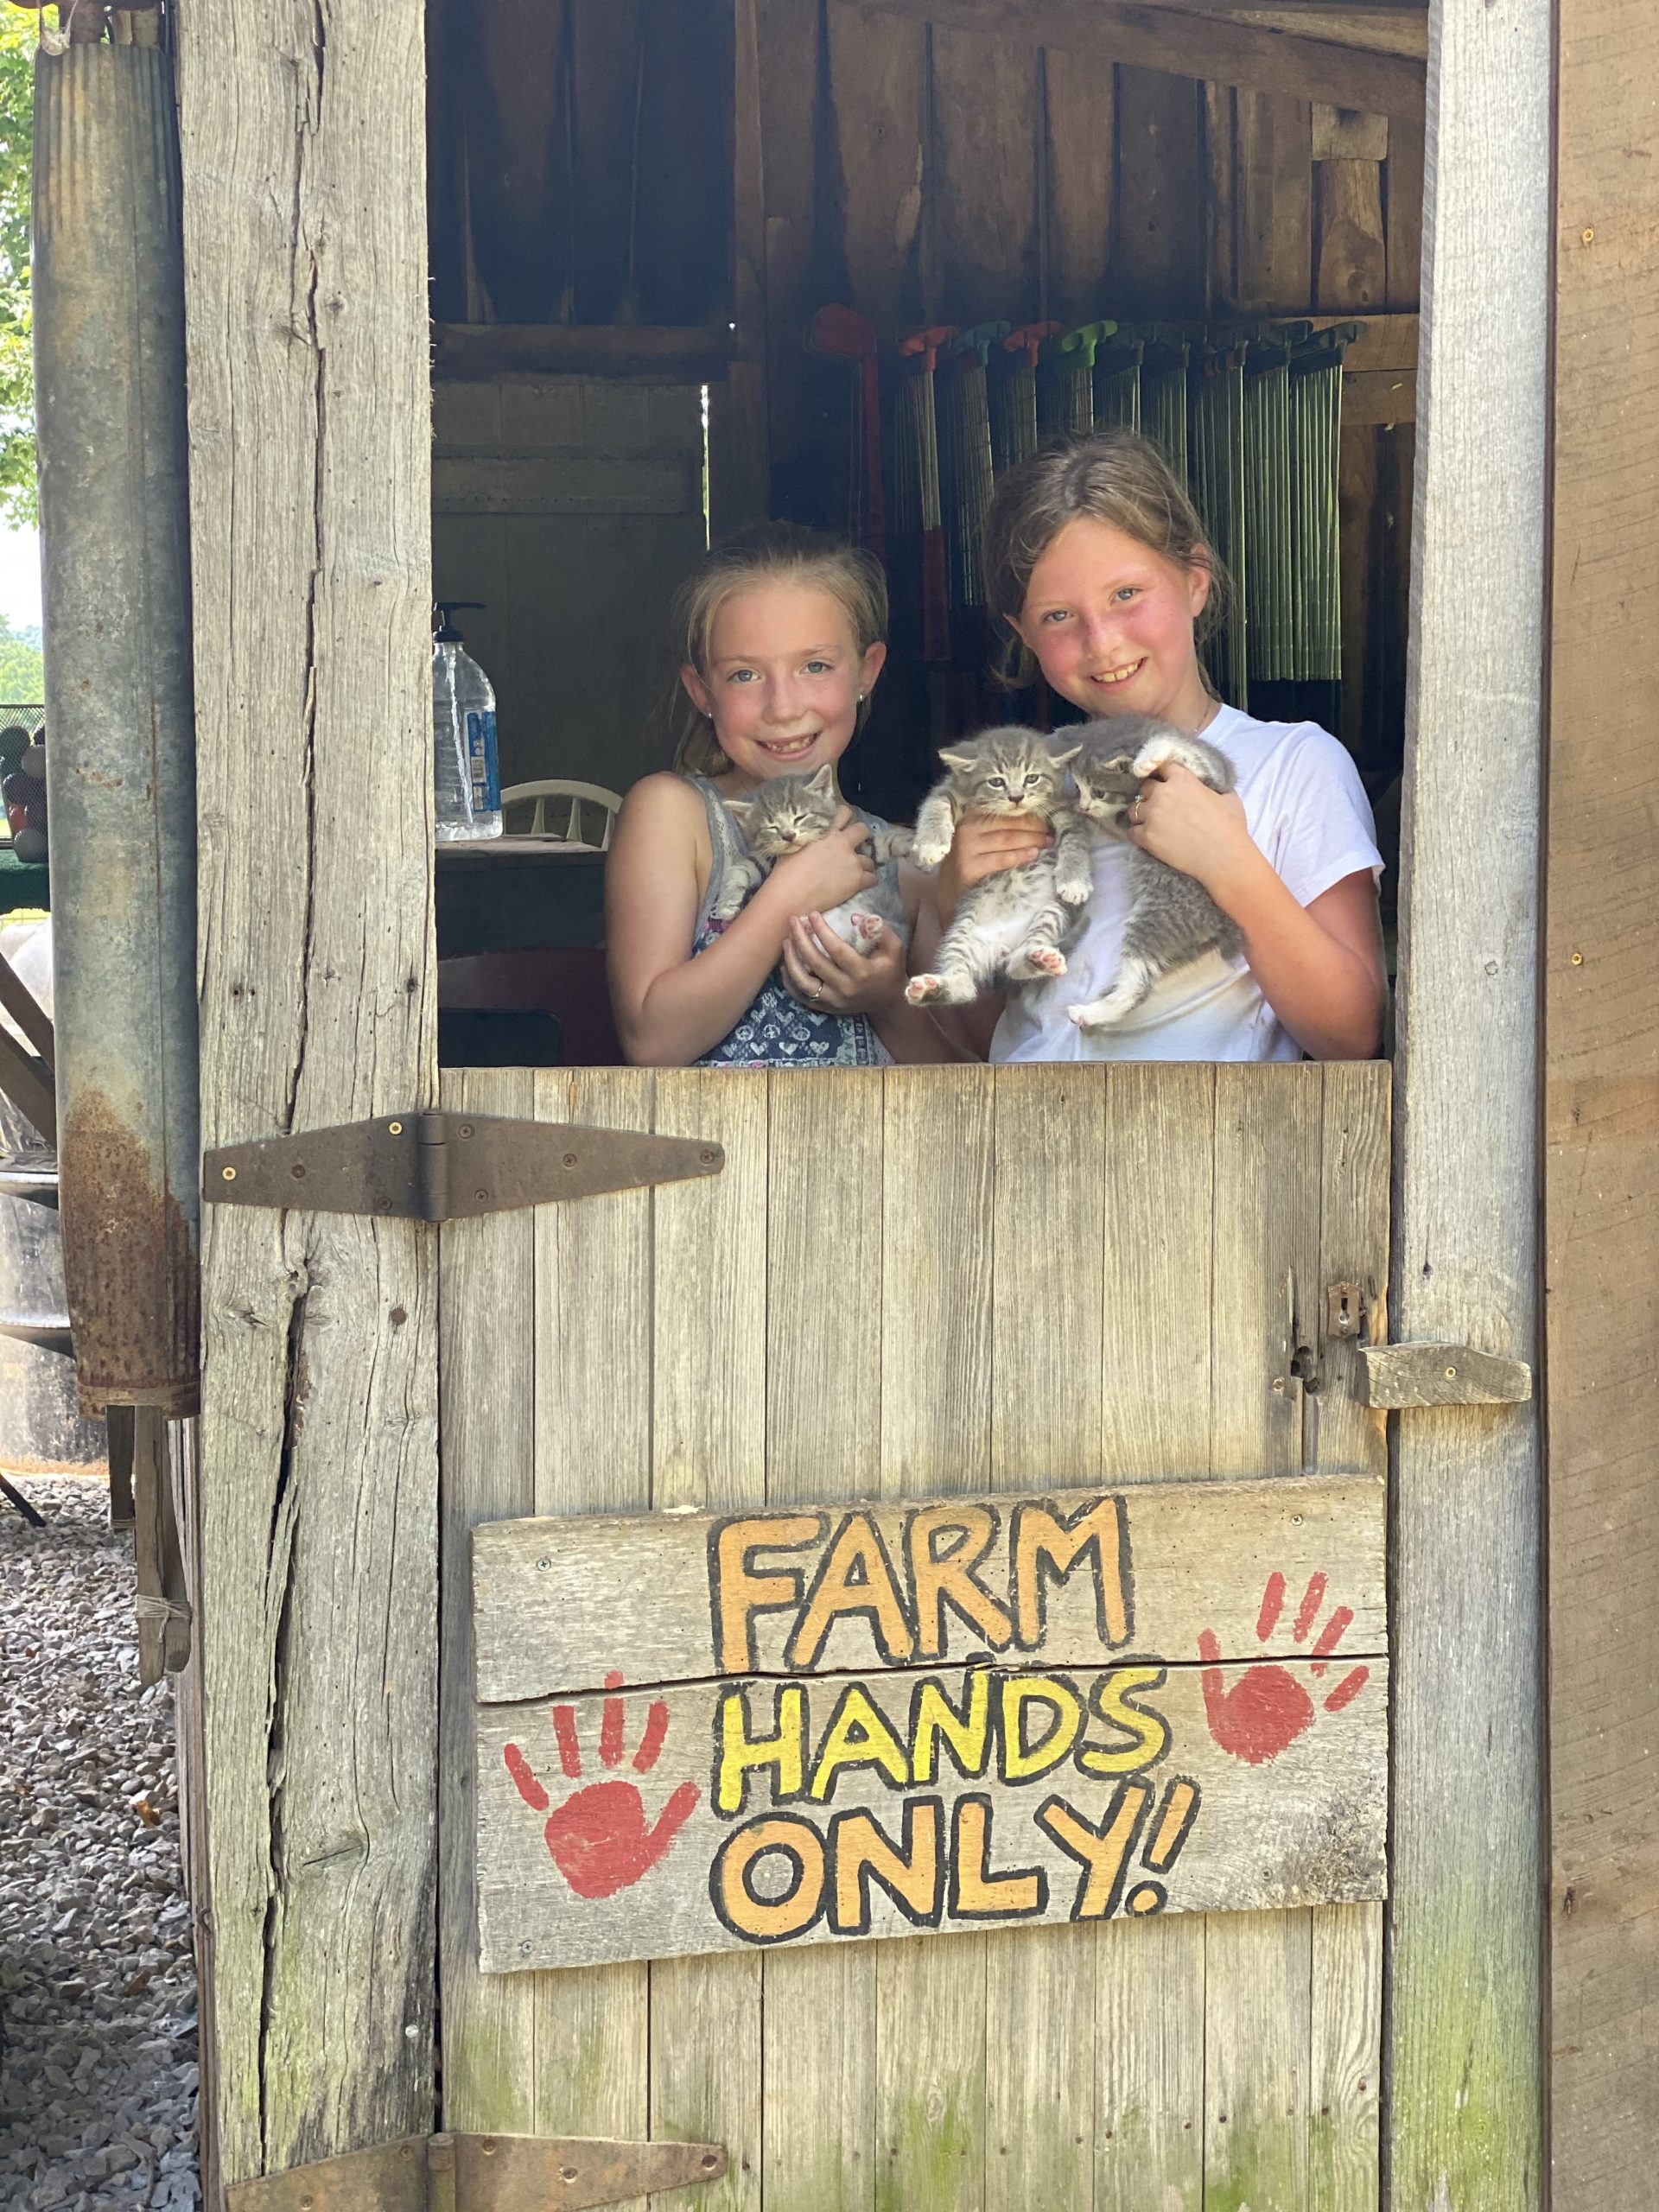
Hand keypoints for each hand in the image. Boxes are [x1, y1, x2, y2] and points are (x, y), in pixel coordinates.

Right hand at [763, 807, 877, 917]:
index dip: (846, 818)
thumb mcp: (796, 845)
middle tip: (853, 847)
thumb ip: (810, 838)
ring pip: (869, 860)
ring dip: (863, 864)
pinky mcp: (857, 881)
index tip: (843, 826)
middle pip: (862, 830)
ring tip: (855, 871)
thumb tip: (811, 838)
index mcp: (827, 832)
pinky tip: (858, 884)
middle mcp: (843, 844)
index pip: (844, 813)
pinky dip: (867, 881)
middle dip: (860, 837)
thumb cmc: (786, 871)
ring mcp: (853, 862)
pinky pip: (872, 879)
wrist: (791, 895)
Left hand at [782, 912, 907, 1016]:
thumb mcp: (894, 947)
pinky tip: (785, 965)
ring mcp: (834, 1001)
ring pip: (803, 982)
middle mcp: (845, 988)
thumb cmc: (891, 970)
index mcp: (862, 972)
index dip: (822, 930)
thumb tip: (853, 917)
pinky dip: (790, 982)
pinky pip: (802, 997)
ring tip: (786, 941)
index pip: (836, 948)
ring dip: (791, 960)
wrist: (889, 1003)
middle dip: (800, 939)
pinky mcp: (827, 1008)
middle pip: (815, 962)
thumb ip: (878, 929)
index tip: (812, 914)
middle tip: (793, 921)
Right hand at [936, 811, 1050, 929]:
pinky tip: (1033, 856)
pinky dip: (1019, 856)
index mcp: (972, 818)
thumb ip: (999, 831)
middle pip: (1008, 823)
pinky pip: (1001, 859)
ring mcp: (966, 848)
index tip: (1047, 824)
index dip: (1029, 817)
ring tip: (1047, 844)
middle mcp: (967, 829)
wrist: (948, 897)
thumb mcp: (980, 842)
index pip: (1006, 812)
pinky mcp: (968, 868)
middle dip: (1034, 828)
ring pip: (1007, 839)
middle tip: (1051, 836)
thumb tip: (1036, 824)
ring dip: (1031, 840)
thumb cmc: (970, 867)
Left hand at [1127, 764, 1255, 900]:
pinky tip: (1146, 837)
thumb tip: (1207, 785)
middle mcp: (1163, 793)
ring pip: (1134, 809)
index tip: (1164, 781)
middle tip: (1159, 806)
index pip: (1162, 766)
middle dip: (1150, 794)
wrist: (1224, 858)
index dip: (1162, 774)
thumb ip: (1211, 785)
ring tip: (1151, 822)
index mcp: (1182, 779)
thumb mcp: (1227, 796)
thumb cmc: (1230, 827)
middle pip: (1144, 787)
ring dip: (1141, 814)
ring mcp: (1152, 815)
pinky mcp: (1146, 837)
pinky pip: (1132, 831)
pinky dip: (1137, 833)